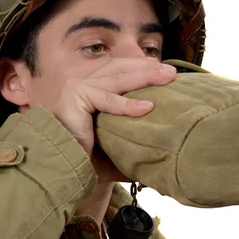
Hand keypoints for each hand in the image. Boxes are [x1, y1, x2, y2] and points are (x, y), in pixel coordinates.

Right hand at [51, 57, 176, 158]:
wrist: (66, 171)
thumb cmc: (89, 159)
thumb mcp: (116, 140)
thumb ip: (133, 132)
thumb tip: (165, 139)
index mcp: (91, 88)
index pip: (120, 69)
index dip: (143, 67)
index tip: (167, 72)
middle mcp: (82, 83)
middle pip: (120, 68)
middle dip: (148, 69)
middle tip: (172, 73)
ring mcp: (77, 88)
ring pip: (117, 79)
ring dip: (145, 77)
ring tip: (168, 79)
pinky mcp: (74, 98)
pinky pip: (107, 100)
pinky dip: (128, 105)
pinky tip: (148, 107)